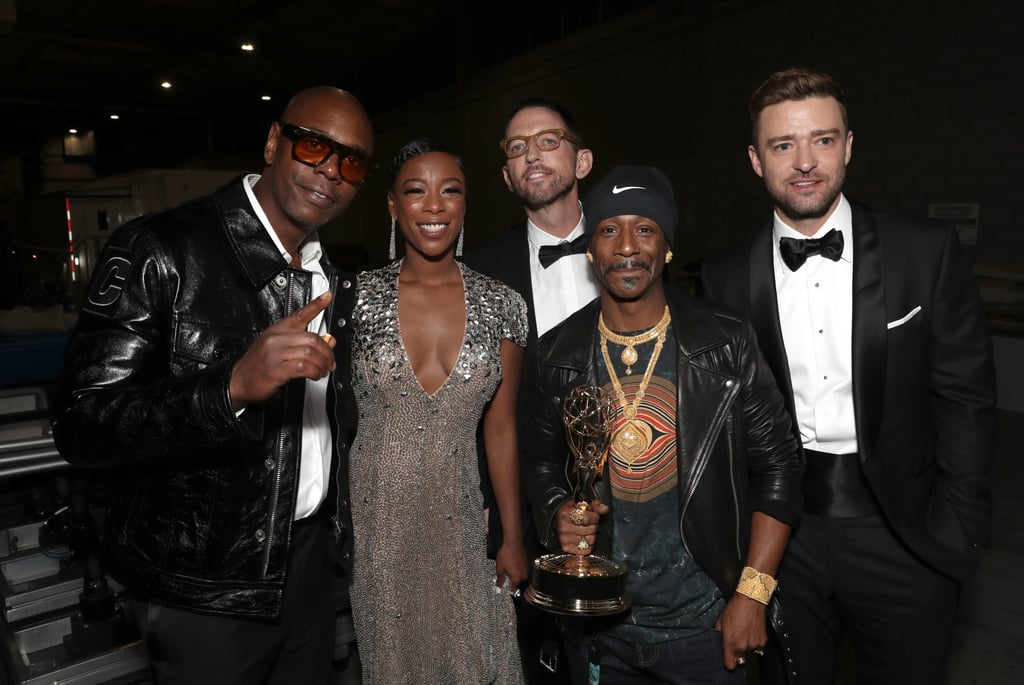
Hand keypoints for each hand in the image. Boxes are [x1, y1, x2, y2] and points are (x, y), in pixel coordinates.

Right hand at [229, 292, 335, 408]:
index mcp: (277, 330)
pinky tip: (315, 375)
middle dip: (327, 352)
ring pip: (310, 352)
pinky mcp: (277, 369)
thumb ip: (302, 343)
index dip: (316, 304)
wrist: (239, 381)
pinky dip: (314, 371)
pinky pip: (303, 366)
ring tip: (323, 370)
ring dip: (322, 364)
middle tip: (330, 361)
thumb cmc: (257, 365)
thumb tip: (328, 340)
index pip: (300, 314)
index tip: (327, 297)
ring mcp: (276, 353)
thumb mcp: (277, 348)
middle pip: (312, 338)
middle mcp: (277, 339)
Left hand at [495, 541, 528, 593]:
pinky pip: (521, 569)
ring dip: (514, 573)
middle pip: (516, 582)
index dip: (506, 588)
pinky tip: (511, 563)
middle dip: (510, 579)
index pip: (512, 589)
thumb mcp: (500, 568)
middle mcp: (523, 575)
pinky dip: (517, 568)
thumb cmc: (506, 555)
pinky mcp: (526, 563)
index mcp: (517, 578)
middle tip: (503, 574)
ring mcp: (526, 569)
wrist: (513, 543)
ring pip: (519, 575)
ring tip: (507, 567)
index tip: (502, 586)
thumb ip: (500, 579)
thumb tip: (498, 587)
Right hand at [555, 497, 607, 554]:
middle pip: (591, 530)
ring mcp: (564, 539)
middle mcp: (564, 527)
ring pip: (590, 541)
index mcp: (566, 513)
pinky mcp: (566, 548)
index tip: (593, 515)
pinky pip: (586, 550)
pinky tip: (584, 539)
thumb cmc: (570, 511)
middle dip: (594, 526)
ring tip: (586, 531)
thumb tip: (605, 508)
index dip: (595, 517)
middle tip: (589, 524)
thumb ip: (595, 505)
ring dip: (592, 536)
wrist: (557, 519)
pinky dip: (588, 546)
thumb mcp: (581, 504)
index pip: (587, 518)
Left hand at [714, 593, 767, 669]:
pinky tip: (751, 632)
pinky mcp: (763, 640)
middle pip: (740, 660)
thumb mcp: (720, 620)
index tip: (728, 659)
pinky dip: (755, 642)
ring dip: (747, 646)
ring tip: (744, 634)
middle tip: (736, 643)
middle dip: (738, 654)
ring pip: (749, 652)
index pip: (730, 665)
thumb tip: (715, 639)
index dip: (729, 663)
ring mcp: (754, 644)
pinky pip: (758, 647)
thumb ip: (718, 633)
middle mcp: (743, 646)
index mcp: (731, 643)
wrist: (750, 600)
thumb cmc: (735, 608)